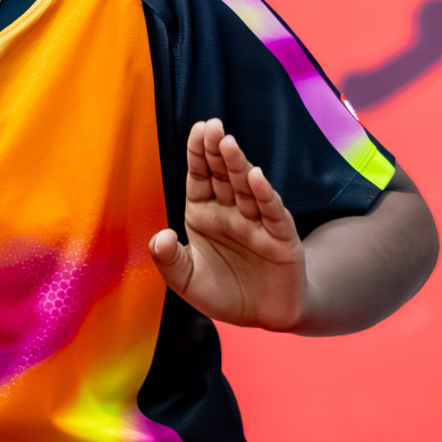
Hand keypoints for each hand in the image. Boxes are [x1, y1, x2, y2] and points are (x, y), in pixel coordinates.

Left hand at [148, 118, 307, 330]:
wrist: (263, 316)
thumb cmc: (223, 292)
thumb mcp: (185, 280)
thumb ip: (168, 259)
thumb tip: (161, 236)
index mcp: (204, 213)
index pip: (200, 176)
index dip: (198, 153)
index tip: (197, 129)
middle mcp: (230, 212)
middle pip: (223, 175)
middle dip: (216, 150)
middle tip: (212, 125)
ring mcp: (256, 223)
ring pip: (247, 188)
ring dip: (238, 165)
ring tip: (228, 144)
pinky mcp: (280, 240)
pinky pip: (271, 214)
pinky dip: (265, 195)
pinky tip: (257, 178)